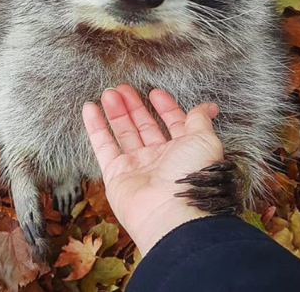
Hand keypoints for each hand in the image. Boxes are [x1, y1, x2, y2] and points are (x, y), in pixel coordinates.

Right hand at [81, 85, 223, 254]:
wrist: (172, 212)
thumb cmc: (192, 175)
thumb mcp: (204, 139)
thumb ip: (200, 120)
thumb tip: (209, 106)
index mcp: (183, 151)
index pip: (173, 124)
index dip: (165, 107)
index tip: (154, 91)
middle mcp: (160, 159)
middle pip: (145, 127)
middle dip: (134, 106)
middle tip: (122, 87)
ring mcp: (137, 167)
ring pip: (124, 133)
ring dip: (116, 112)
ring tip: (108, 92)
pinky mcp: (116, 174)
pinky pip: (103, 146)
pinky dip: (95, 127)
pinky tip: (89, 108)